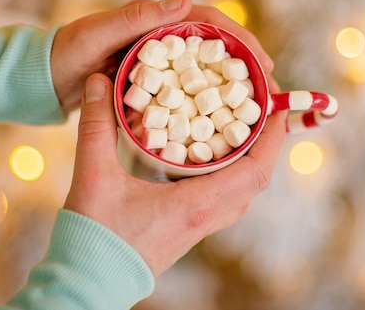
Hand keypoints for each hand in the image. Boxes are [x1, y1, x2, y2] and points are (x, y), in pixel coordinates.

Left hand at [50, 0, 274, 112]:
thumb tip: (185, 0)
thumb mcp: (97, 35)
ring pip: (206, 69)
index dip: (240, 40)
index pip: (209, 22)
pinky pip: (189, 89)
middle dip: (246, 64)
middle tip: (271, 88)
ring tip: (257, 105)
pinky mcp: (154, 82)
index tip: (262, 62)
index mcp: (154, 20)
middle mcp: (163, 38)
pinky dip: (209, 101)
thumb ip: (135, 17)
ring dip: (232, 84)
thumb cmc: (65, 55)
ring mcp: (160, 61)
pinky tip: (224, 119)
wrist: (43, 81)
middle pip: (215, 46)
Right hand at [64, 73, 285, 275]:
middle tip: (257, 109)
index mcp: (196, 204)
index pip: (255, 171)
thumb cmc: (93, 237)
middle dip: (264, 141)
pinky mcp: (188, 229)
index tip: (276, 106)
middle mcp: (206, 217)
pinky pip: (224, 198)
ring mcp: (199, 226)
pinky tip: (207, 156)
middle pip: (255, 179)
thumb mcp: (93, 176)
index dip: (273, 137)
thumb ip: (96, 125)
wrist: (88, 283)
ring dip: (248, 158)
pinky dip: (229, 172)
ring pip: (241, 191)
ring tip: (239, 127)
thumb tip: (98, 80)